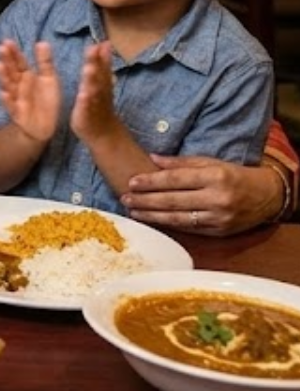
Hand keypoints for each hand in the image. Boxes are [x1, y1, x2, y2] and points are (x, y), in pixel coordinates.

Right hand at [0, 40, 59, 141]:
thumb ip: (45, 62)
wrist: (46, 126)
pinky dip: (6, 100)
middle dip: (6, 60)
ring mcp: (16, 99)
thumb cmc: (46, 100)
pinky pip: (11, 106)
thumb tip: (42, 42)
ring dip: (2, 77)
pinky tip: (3, 93)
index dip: (14, 53)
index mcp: (27, 76)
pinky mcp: (17, 113)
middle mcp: (19, 86)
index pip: (19, 62)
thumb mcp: (49, 79)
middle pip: (11, 72)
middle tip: (0, 48)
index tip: (7, 41)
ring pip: (8, 86)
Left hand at [69, 42, 117, 139]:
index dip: (102, 55)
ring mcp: (94, 104)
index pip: (103, 67)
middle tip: (93, 48)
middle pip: (99, 76)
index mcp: (103, 84)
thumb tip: (105, 43)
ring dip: (91, 80)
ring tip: (87, 68)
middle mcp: (100, 92)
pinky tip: (82, 94)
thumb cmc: (100, 104)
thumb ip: (103, 64)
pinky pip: (86, 108)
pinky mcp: (86, 115)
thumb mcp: (103, 83)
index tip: (101, 42)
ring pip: (93, 90)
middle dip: (96, 62)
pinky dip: (85, 101)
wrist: (104, 133)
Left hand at [121, 155, 285, 235]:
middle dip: (146, 200)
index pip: (176, 179)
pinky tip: (153, 220)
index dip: (152, 181)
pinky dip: (169, 224)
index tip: (132, 182)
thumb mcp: (211, 163)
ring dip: (152, 215)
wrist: (266, 196)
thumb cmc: (233, 175)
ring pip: (178, 218)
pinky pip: (189, 229)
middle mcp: (217, 198)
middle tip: (125, 198)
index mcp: (215, 177)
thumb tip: (153, 158)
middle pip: (173, 200)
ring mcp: (219, 217)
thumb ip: (181, 162)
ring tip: (133, 211)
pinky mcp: (219, 232)